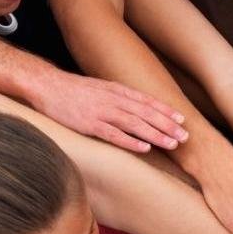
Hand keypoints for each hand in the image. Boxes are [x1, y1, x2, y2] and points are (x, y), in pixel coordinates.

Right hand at [27, 70, 186, 152]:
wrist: (47, 86)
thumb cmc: (74, 90)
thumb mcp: (100, 88)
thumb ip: (118, 97)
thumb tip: (135, 106)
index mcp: (117, 90)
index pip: (147, 101)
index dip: (166, 110)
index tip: (182, 119)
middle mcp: (113, 100)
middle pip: (146, 113)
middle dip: (168, 125)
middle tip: (185, 136)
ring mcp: (102, 112)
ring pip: (135, 124)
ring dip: (156, 134)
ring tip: (172, 144)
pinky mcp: (89, 124)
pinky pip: (114, 135)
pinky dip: (131, 142)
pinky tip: (145, 148)